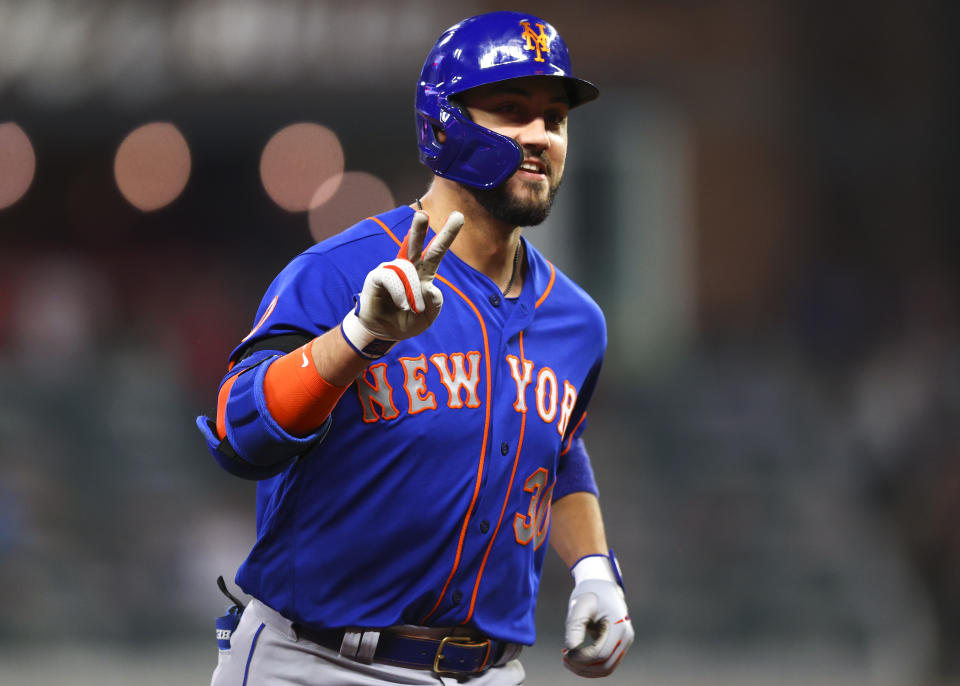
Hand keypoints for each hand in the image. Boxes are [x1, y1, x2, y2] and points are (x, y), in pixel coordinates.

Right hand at [341, 211, 462, 357]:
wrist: (384, 333)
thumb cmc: (407, 321)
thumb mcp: (428, 317)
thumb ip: (435, 304)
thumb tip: (431, 288)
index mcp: (423, 273)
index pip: (436, 250)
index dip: (447, 234)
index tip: (458, 216)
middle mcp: (407, 267)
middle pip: (415, 243)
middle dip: (419, 228)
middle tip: (423, 214)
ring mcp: (391, 270)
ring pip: (406, 269)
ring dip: (412, 291)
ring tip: (412, 308)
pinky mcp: (377, 277)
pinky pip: (391, 277)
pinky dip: (400, 292)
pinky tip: (403, 304)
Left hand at [563, 556, 633, 677]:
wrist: (601, 586)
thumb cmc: (589, 594)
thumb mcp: (579, 607)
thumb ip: (574, 629)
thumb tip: (570, 652)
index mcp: (618, 626)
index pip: (600, 654)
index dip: (581, 658)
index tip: (564, 653)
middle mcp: (625, 637)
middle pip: (605, 666)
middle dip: (583, 667)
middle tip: (564, 659)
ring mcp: (624, 643)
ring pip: (606, 668)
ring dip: (586, 670)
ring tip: (567, 660)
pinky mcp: (618, 645)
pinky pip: (606, 663)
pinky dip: (591, 666)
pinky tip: (575, 658)